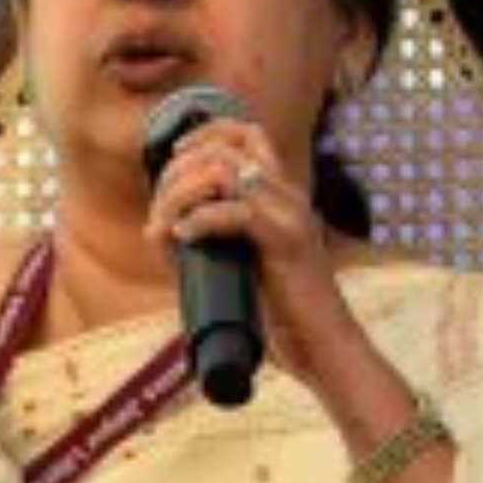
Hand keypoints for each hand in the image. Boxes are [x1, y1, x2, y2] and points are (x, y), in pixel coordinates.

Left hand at [141, 118, 361, 393]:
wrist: (323, 349)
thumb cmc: (282, 316)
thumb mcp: (240, 267)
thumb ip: (211, 242)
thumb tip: (162, 232)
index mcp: (282, 196)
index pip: (246, 133)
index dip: (204, 134)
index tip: (173, 159)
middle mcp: (288, 196)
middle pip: (224, 147)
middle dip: (178, 173)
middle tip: (159, 213)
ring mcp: (290, 215)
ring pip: (224, 171)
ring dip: (180, 194)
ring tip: (164, 229)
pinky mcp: (288, 242)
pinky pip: (235, 211)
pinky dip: (199, 220)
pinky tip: (182, 238)